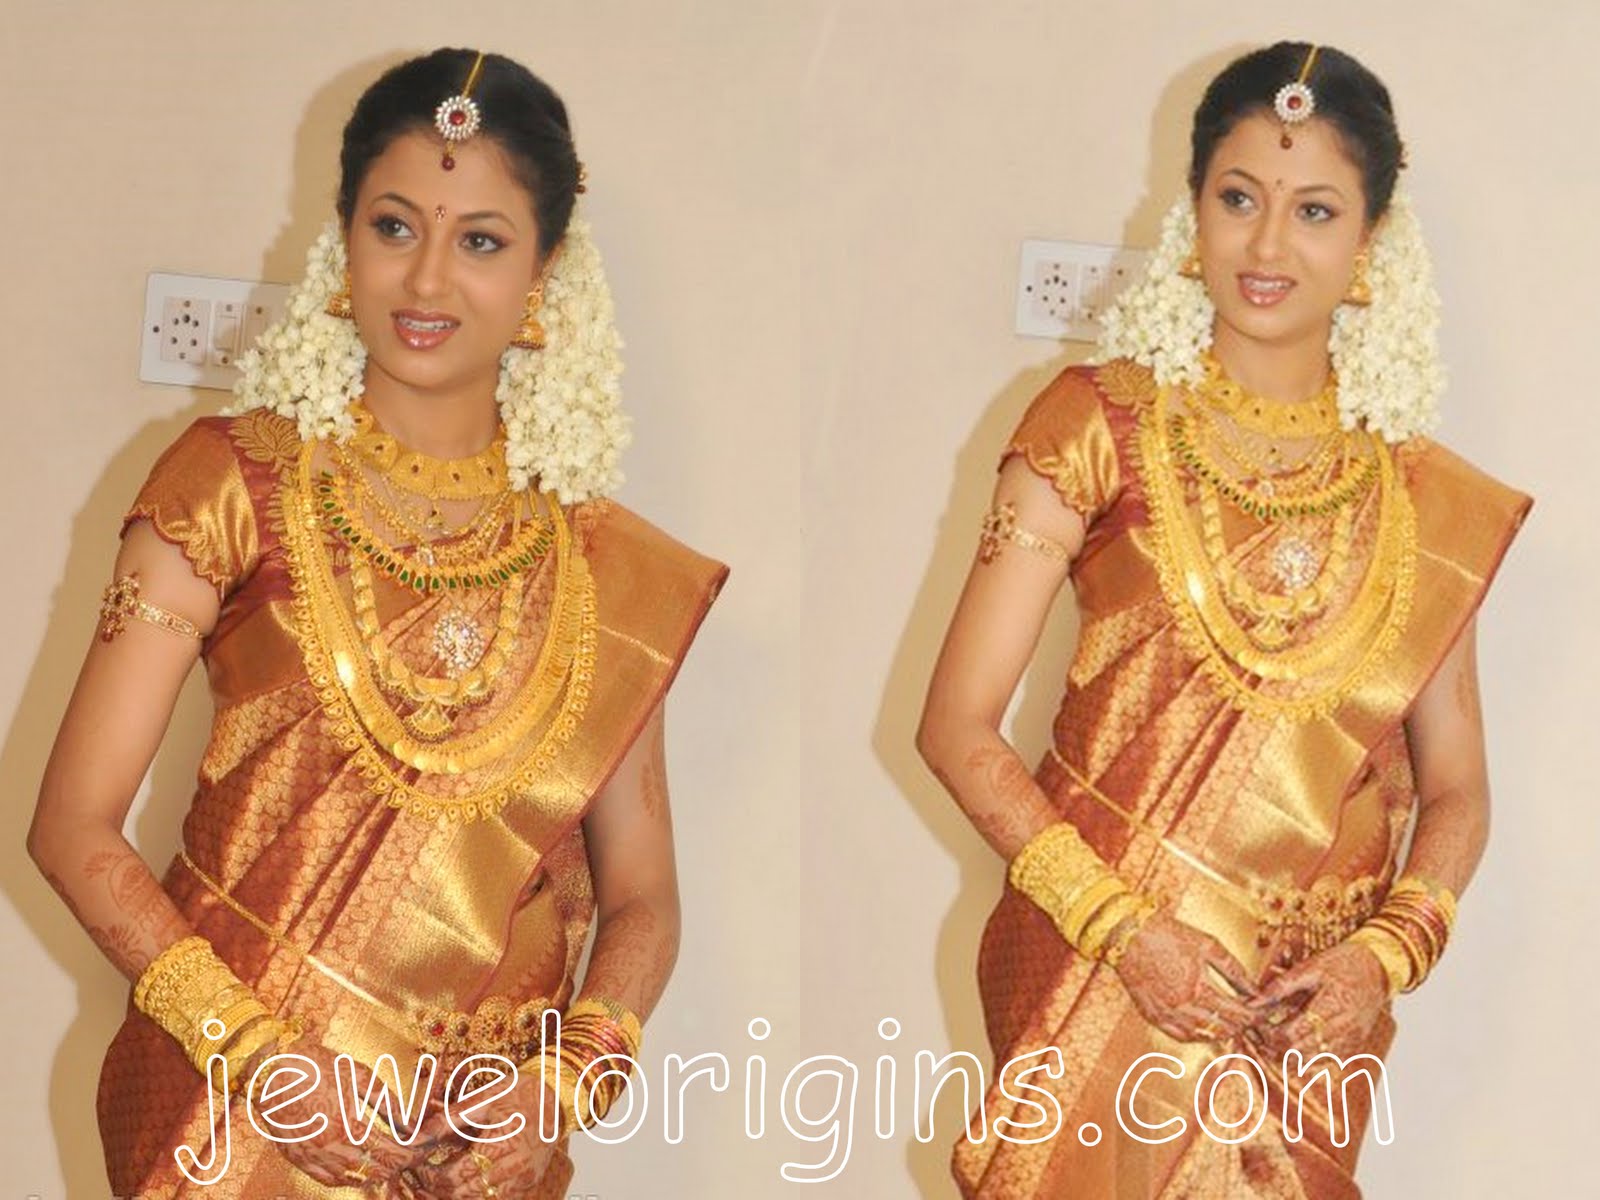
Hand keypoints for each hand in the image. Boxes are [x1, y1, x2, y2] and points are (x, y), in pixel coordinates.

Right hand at [243, 1040, 430, 1190]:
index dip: (411, 1156)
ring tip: (388, 1162)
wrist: (270, 1066)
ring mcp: (309, 1156)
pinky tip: (356, 1169)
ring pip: (351, 1178)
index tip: (422, 1152)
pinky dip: (346, 1178)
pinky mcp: (295, 1157)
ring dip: (373, 1173)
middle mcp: (328, 1149)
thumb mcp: (358, 1075)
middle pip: (373, 1170)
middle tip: (409, 1156)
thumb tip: (409, 1122)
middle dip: (396, 1165)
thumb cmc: (315, 1065)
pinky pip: (325, 1179)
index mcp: (347, 1127)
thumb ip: (387, 1102)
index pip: (389, 1154)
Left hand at [403, 1072, 560, 1197]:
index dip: (431, 1176)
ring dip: (457, 1195)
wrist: (558, 1093)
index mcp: (501, 1144)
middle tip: (424, 1178)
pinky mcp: (529, 1182)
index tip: (418, 1167)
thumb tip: (414, 1137)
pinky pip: (498, 1199)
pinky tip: (465, 1184)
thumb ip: (447, 1121)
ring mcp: (524, 1178)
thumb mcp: (482, 1100)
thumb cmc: (520, 1091)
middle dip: (439, 1189)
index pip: (455, 1176)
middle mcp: (515, 1167)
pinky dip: (478, 1195)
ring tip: (441, 1183)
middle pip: (466, 1194)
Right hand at [1114, 912, 1256, 1042]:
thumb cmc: (1166, 934)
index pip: (1237, 1012)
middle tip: (1251, 1020)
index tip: (1262, 1014)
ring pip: (1203, 1035)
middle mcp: (1183, 1005)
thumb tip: (1254, 989)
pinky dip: (1197, 1036)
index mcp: (1198, 986)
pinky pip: (1180, 1036)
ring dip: (1222, 1032)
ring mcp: (1166, 1013)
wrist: (1128, 935)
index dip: (1253, 1016)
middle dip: (1242, 1024)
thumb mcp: (1206, 944)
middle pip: (1223, 1026)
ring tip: (1232, 1025)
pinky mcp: (1152, 1015)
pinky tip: (1205, 1029)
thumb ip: (1233, 969)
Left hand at [1246, 940, 1389, 1062]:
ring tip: (1275, 1040)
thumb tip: (1253, 1002)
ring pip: (1313, 1061)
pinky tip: (1298, 1045)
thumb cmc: (1344, 963)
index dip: (1269, 1035)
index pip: (1291, 1035)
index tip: (1256, 1026)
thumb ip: (1281, 987)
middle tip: (1261, 1035)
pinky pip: (1328, 1059)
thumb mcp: (1310, 967)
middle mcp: (1342, 1028)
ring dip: (1290, 1055)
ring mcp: (1350, 1038)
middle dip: (1275, 1047)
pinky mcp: (1355, 1043)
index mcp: (1329, 1006)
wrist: (1379, 967)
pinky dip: (1309, 1057)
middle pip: (1300, 1052)